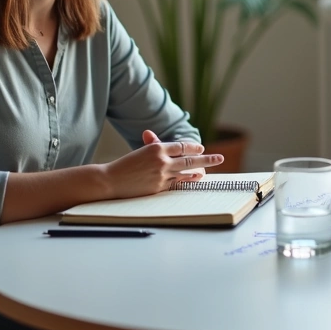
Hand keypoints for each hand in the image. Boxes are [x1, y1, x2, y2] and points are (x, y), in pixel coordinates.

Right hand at [101, 130, 223, 198]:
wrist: (110, 180)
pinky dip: (187, 180)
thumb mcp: (141, 152)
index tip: (201, 149)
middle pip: (190, 159)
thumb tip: (161, 141)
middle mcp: (161, 161)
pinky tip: (195, 178)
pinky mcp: (159, 187)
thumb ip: (155, 146)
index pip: (181, 146)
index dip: (193, 148)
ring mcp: (161, 175)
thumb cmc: (125, 165)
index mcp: (157, 148)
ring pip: (185, 172)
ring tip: (208, 170)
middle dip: (207, 159)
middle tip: (220, 158)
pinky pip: (177, 183)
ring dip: (199, 171)